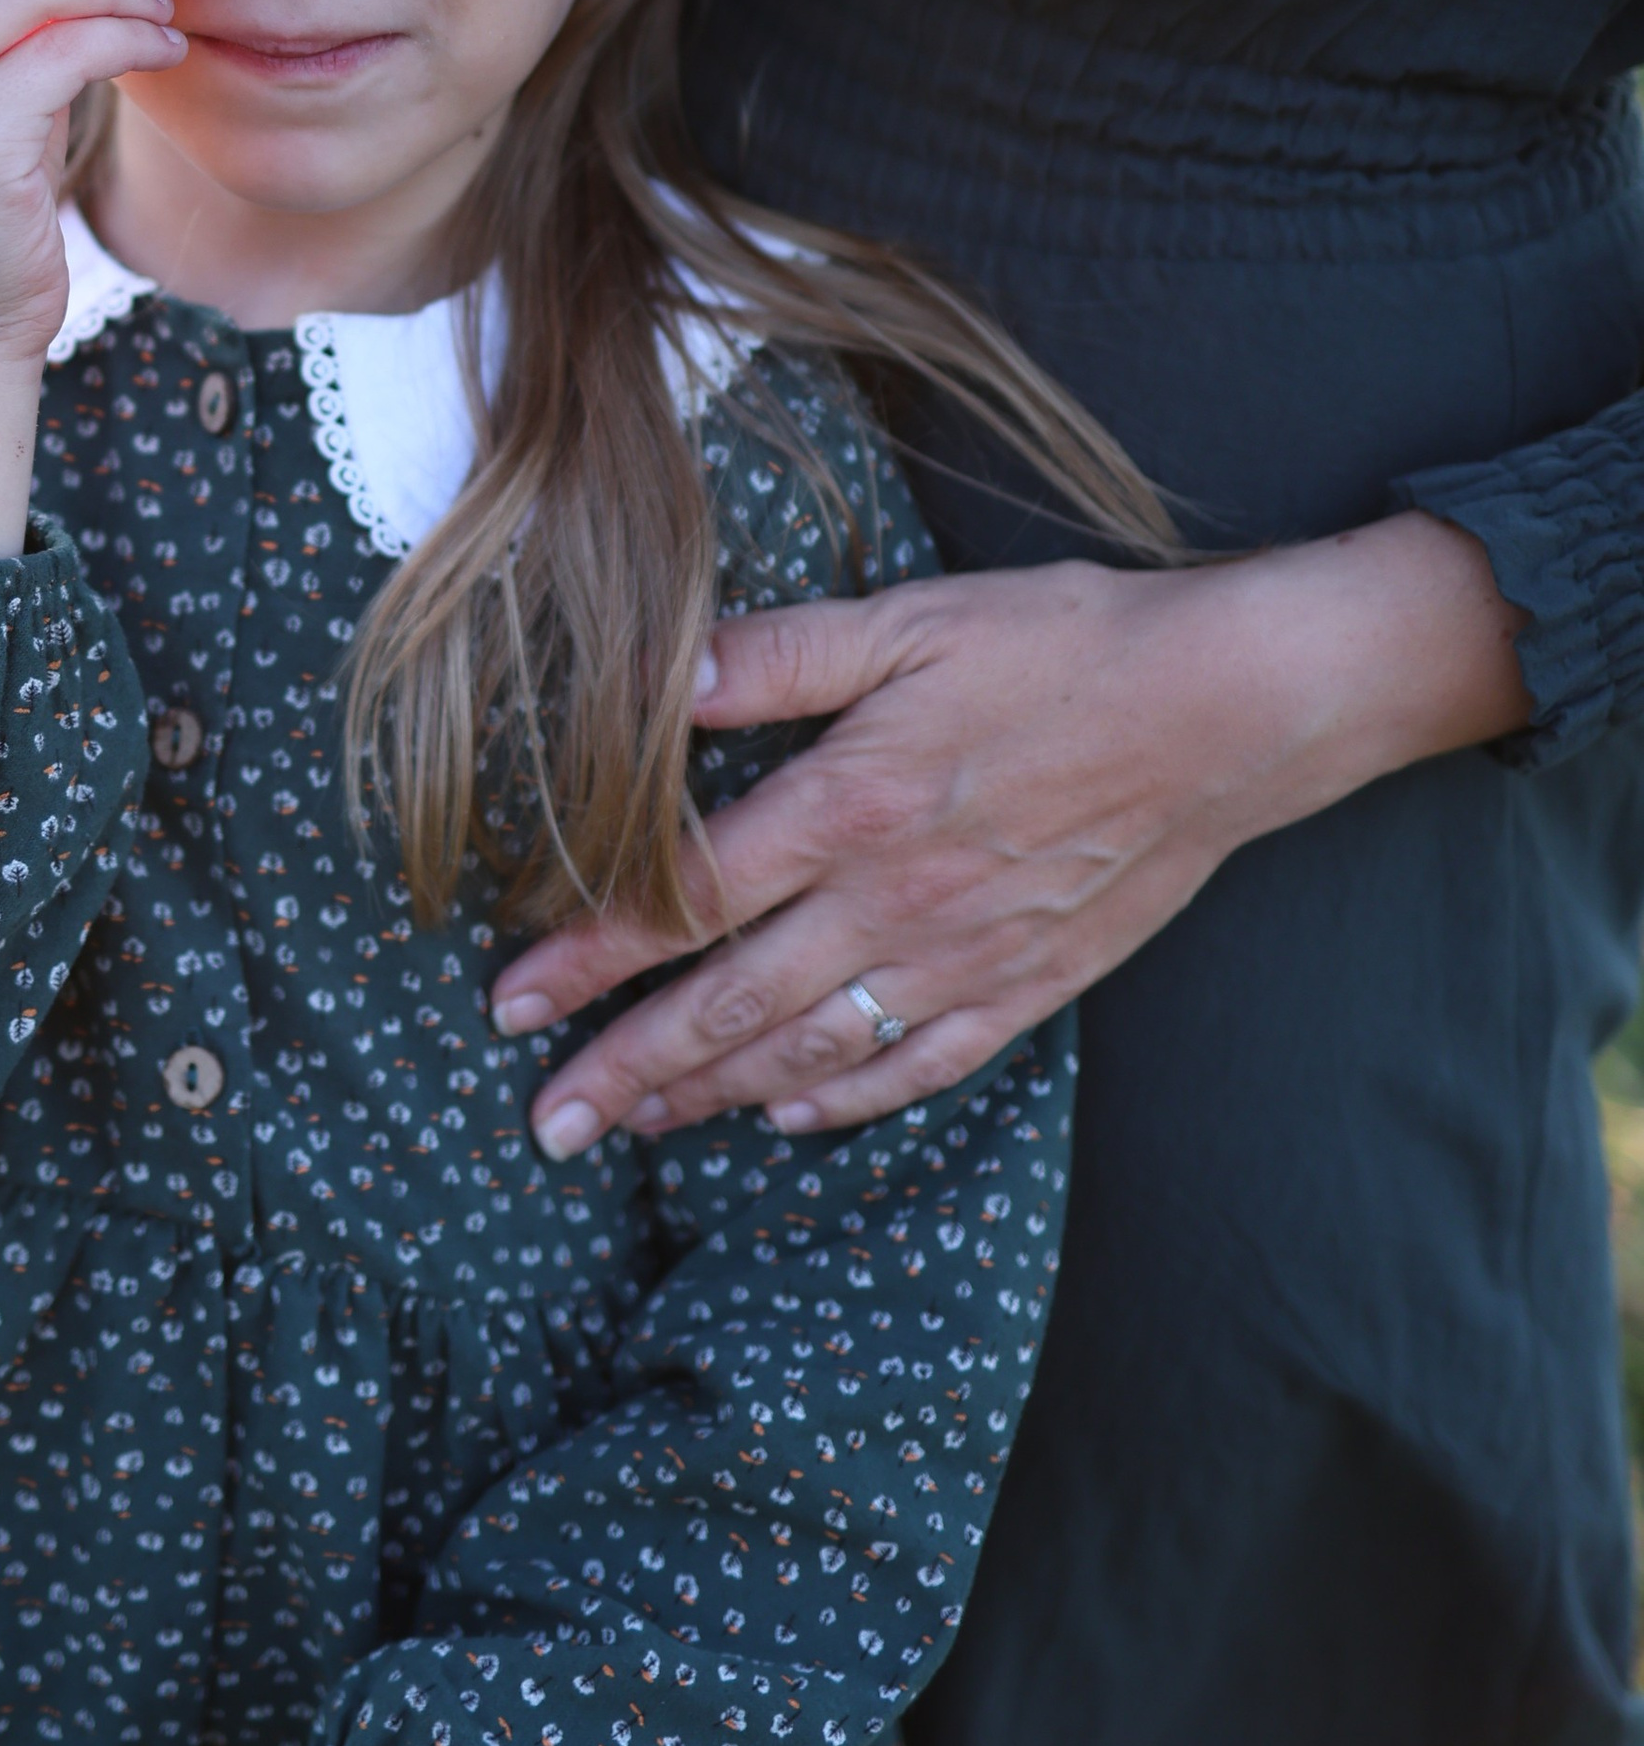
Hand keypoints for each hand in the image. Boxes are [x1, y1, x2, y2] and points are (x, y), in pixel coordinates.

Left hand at [492, 516, 1531, 1147]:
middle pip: (731, 1003)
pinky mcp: (1029, 982)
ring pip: (812, 1048)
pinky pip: (920, 1064)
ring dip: (711, 1095)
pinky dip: (845, 1100)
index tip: (511, 1002)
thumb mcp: (913, 617)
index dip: (590, 955)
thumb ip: (780, 657)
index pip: (688, 898)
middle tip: (543, 1126)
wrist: (1235, 708)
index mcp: (855, 804)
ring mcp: (965, 955)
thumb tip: (662, 684)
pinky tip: (787, 1117)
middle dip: (626, 1068)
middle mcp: (898, 901)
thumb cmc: (1068, 645)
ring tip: (632, 1128)